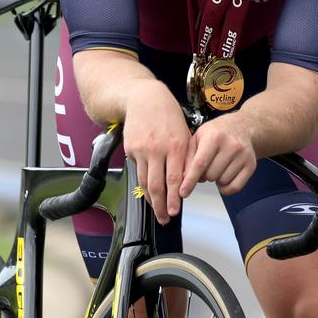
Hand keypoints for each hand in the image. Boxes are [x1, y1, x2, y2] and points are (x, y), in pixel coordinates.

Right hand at [123, 84, 190, 224]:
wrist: (145, 98)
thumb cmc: (169, 115)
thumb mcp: (184, 133)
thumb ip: (186, 157)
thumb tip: (187, 182)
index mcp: (176, 145)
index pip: (175, 179)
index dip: (174, 198)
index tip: (175, 211)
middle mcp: (158, 149)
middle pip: (158, 185)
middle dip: (161, 206)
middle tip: (165, 219)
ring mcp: (142, 149)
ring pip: (145, 181)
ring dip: (150, 199)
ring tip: (156, 211)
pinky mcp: (130, 149)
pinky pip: (138, 170)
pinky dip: (143, 181)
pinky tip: (148, 190)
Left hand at [179, 112, 255, 198]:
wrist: (241, 127)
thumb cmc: (217, 132)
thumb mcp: (198, 137)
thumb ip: (188, 157)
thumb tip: (183, 178)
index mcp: (214, 136)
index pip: (200, 163)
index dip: (190, 180)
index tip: (182, 192)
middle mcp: (231, 145)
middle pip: (211, 175)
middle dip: (204, 175)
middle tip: (207, 166)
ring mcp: (243, 155)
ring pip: (222, 182)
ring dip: (216, 180)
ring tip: (217, 166)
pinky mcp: (251, 165)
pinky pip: (235, 187)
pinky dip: (226, 188)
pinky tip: (224, 177)